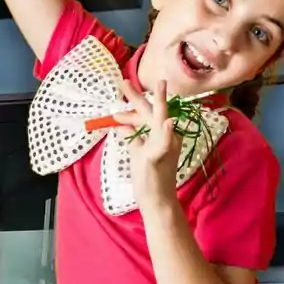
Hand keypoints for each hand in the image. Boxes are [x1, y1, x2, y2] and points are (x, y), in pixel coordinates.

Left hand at [115, 79, 180, 209]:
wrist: (159, 202)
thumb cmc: (149, 179)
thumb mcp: (137, 154)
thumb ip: (132, 138)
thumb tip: (120, 124)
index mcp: (162, 136)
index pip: (147, 116)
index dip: (131, 110)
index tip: (114, 113)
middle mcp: (168, 137)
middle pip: (154, 112)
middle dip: (138, 96)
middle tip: (124, 81)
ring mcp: (165, 147)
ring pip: (160, 121)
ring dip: (160, 103)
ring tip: (161, 86)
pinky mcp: (159, 157)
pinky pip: (163, 143)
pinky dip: (166, 133)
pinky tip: (168, 122)